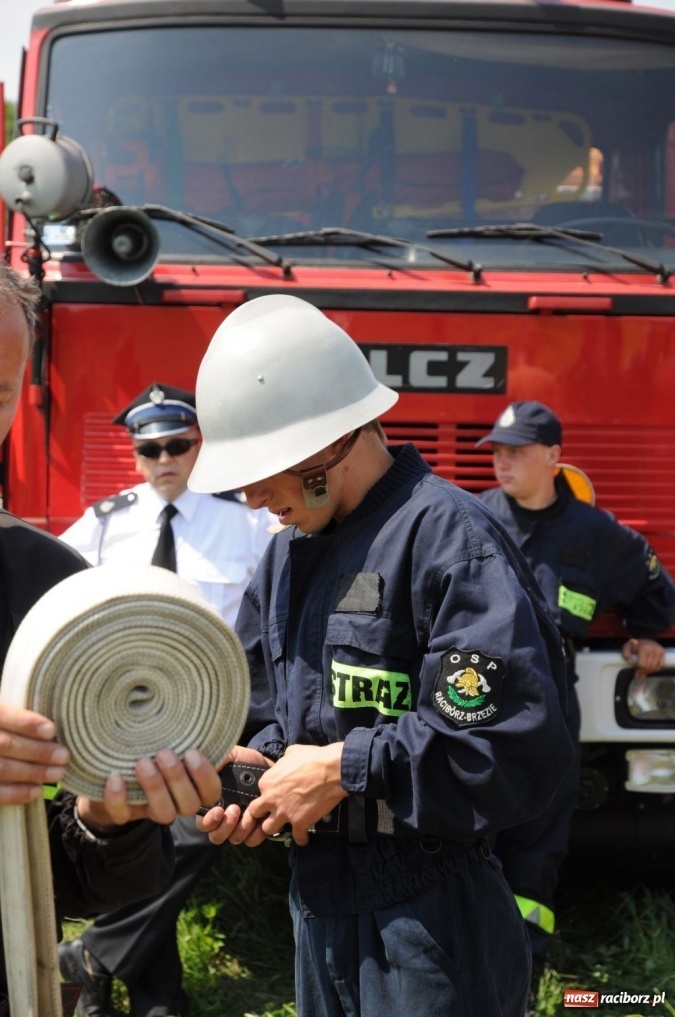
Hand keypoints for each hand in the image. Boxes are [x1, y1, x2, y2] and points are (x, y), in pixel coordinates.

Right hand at [0, 702, 70, 804]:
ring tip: (57, 773)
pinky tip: (37, 791)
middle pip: (5, 745)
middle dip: (37, 751)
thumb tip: (50, 730)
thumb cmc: (2, 732)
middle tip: (63, 756)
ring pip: (1, 768)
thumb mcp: (3, 717)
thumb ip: (17, 719)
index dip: (26, 723)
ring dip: (33, 772)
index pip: (2, 715)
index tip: (51, 730)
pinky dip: (16, 793)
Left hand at [75, 748, 222, 832]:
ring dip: (154, 788)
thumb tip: (209, 723)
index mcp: (195, 786)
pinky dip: (118, 798)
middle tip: (164, 753)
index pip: (211, 791)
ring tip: (143, 762)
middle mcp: (177, 802)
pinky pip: (123, 815)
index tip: (192, 752)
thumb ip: (193, 734)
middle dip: (177, 779)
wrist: (119, 762)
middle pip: (189, 805)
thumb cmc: (157, 744)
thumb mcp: (177, 738)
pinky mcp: (124, 813)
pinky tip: (115, 777)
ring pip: (163, 814)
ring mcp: (151, 810)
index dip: (205, 776)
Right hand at [197, 745, 271, 845]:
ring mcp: (240, 824)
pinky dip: (256, 833)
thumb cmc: (245, 762)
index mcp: (213, 804)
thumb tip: (200, 764)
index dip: (208, 821)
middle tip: (235, 809)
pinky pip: (252, 840)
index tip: (218, 810)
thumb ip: (215, 761)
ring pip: (234, 839)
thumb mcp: (229, 756)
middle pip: (216, 836)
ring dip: (242, 828)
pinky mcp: (257, 827)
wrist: (271, 767)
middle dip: (225, 826)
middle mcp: (224, 818)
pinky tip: (260, 819)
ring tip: (250, 812)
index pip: (202, 823)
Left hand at [247, 742, 347, 846]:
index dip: (268, 795)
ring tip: (287, 825)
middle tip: (274, 813)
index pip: (259, 793)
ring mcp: (284, 813)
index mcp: (267, 781)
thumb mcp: (292, 752)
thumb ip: (282, 762)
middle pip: (256, 814)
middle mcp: (271, 799)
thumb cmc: (313, 757)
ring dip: (278, 828)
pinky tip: (305, 837)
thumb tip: (285, 762)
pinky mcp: (300, 823)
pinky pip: (297, 838)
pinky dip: (301, 838)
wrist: (333, 769)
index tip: (276, 796)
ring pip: (268, 829)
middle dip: (263, 814)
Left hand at [621, 637, 665, 677]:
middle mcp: (652, 649)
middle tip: (639, 674)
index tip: (635, 672)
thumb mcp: (627, 647)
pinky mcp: (662, 652)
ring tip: (644, 671)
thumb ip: (625, 654)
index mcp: (643, 648)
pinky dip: (656, 669)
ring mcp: (659, 651)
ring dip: (649, 671)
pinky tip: (651, 669)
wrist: (644, 637)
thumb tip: (630, 662)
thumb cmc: (634, 644)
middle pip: (648, 667)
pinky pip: (661, 665)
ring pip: (655, 667)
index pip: (642, 664)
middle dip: (643, 672)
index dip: (638, 670)